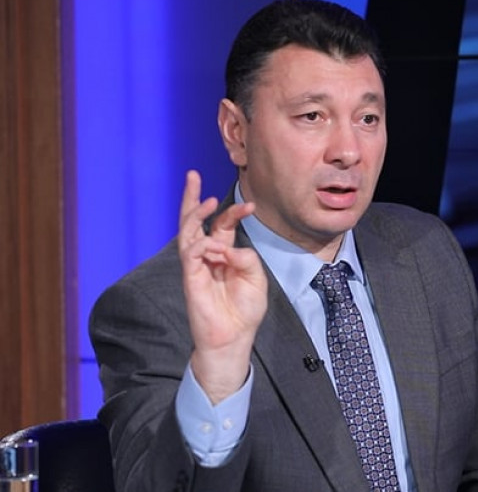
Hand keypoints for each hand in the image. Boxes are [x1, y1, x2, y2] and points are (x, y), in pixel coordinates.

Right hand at [178, 170, 267, 403]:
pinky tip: (213, 245)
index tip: (251, 205)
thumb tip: (226, 248)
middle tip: (192, 174)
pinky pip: (190, 253)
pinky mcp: (190, 278)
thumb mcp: (256, 279)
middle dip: (193, 197)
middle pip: (196, 221)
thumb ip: (246, 259)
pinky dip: (202, 245)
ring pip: (187, 232)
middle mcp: (208, 255)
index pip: (224, 225)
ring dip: (195, 214)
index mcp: (225, 253)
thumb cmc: (245, 310)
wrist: (234, 337)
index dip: (235, 212)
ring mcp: (196, 265)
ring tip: (207, 201)